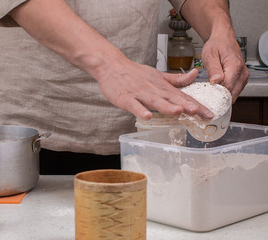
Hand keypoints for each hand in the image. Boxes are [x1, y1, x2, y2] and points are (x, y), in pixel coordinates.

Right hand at [95, 58, 213, 120]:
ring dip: (167, 106)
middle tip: (199, 113)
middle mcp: (154, 90)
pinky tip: (147, 116)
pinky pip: (134, 105)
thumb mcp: (158, 75)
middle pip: (172, 99)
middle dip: (186, 106)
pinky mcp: (126, 98)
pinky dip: (140, 110)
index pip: (183, 96)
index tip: (210, 114)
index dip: (197, 105)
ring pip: (155, 101)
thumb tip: (195, 74)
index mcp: (163, 86)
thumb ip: (177, 78)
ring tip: (178, 111)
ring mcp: (139, 94)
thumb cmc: (135, 73)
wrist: (112, 65)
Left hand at [202, 34, 248, 102]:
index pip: (227, 87)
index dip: (215, 92)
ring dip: (222, 95)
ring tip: (212, 88)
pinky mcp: (242, 79)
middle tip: (207, 91)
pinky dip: (226, 92)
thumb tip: (215, 82)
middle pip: (231, 93)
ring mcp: (243, 76)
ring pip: (234, 94)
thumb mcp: (210, 56)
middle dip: (219, 96)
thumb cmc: (216, 45)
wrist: (223, 39)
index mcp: (235, 66)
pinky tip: (218, 88)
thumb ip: (213, 70)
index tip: (206, 91)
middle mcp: (242, 72)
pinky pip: (234, 91)